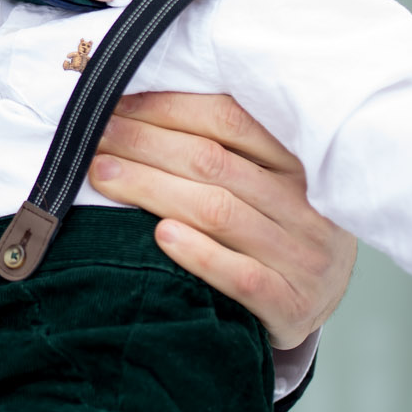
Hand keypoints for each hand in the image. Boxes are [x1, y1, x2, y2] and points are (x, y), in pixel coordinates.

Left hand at [88, 92, 354, 350]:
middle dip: (146, 144)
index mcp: (300, 163)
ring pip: (219, 212)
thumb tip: (139, 113)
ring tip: (104, 176)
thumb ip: (225, 150)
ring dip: (152, 189)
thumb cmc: (276, 233)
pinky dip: (198, 253)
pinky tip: (160, 235)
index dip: (168, 109)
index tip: (116, 106)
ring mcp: (302, 257)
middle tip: (97, 137)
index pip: (230, 120)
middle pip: (215, 162)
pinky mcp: (291, 304)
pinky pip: (241, 276)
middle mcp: (306, 206)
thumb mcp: (269, 184)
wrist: (314, 306)